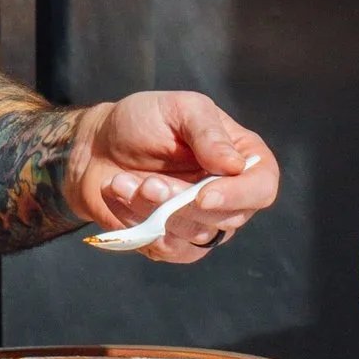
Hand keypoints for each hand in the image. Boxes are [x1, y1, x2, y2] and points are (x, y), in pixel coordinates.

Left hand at [64, 92, 278, 261]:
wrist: (96, 145)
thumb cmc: (143, 120)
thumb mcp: (178, 108)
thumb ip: (208, 132)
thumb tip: (236, 165)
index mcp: (242, 158)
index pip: (262, 188)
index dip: (238, 196)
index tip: (203, 195)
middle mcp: (229, 194)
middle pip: (228, 219)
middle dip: (182, 203)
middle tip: (148, 182)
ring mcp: (203, 221)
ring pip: (194, 235)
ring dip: (154, 211)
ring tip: (124, 182)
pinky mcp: (174, 242)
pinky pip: (168, 249)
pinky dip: (140, 225)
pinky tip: (121, 197)